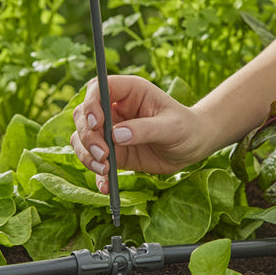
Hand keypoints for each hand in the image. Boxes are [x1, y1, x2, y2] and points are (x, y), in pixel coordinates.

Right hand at [70, 75, 209, 193]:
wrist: (192, 147)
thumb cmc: (186, 128)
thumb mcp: (171, 127)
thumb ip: (145, 129)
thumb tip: (116, 135)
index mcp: (129, 92)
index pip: (98, 88)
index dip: (91, 103)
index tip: (97, 124)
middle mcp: (115, 108)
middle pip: (84, 115)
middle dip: (88, 136)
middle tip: (103, 154)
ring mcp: (111, 131)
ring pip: (82, 138)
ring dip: (87, 154)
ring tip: (105, 169)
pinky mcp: (113, 152)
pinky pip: (94, 161)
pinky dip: (96, 174)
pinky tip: (105, 186)